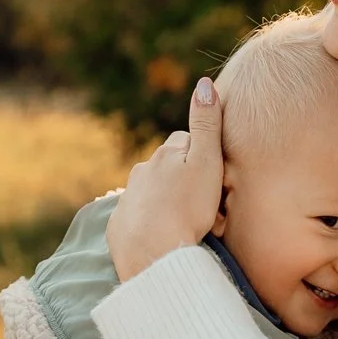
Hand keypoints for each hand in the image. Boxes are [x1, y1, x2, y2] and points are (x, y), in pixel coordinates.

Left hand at [107, 76, 223, 280]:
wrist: (153, 255)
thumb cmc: (187, 209)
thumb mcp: (207, 163)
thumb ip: (207, 124)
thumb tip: (205, 83)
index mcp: (166, 154)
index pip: (188, 142)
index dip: (205, 157)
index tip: (217, 178)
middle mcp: (143, 170)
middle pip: (170, 168)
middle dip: (186, 181)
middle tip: (207, 208)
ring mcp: (129, 197)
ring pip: (155, 193)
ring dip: (170, 202)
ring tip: (189, 226)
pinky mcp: (120, 225)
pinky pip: (140, 218)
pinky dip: (153, 223)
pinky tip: (165, 237)